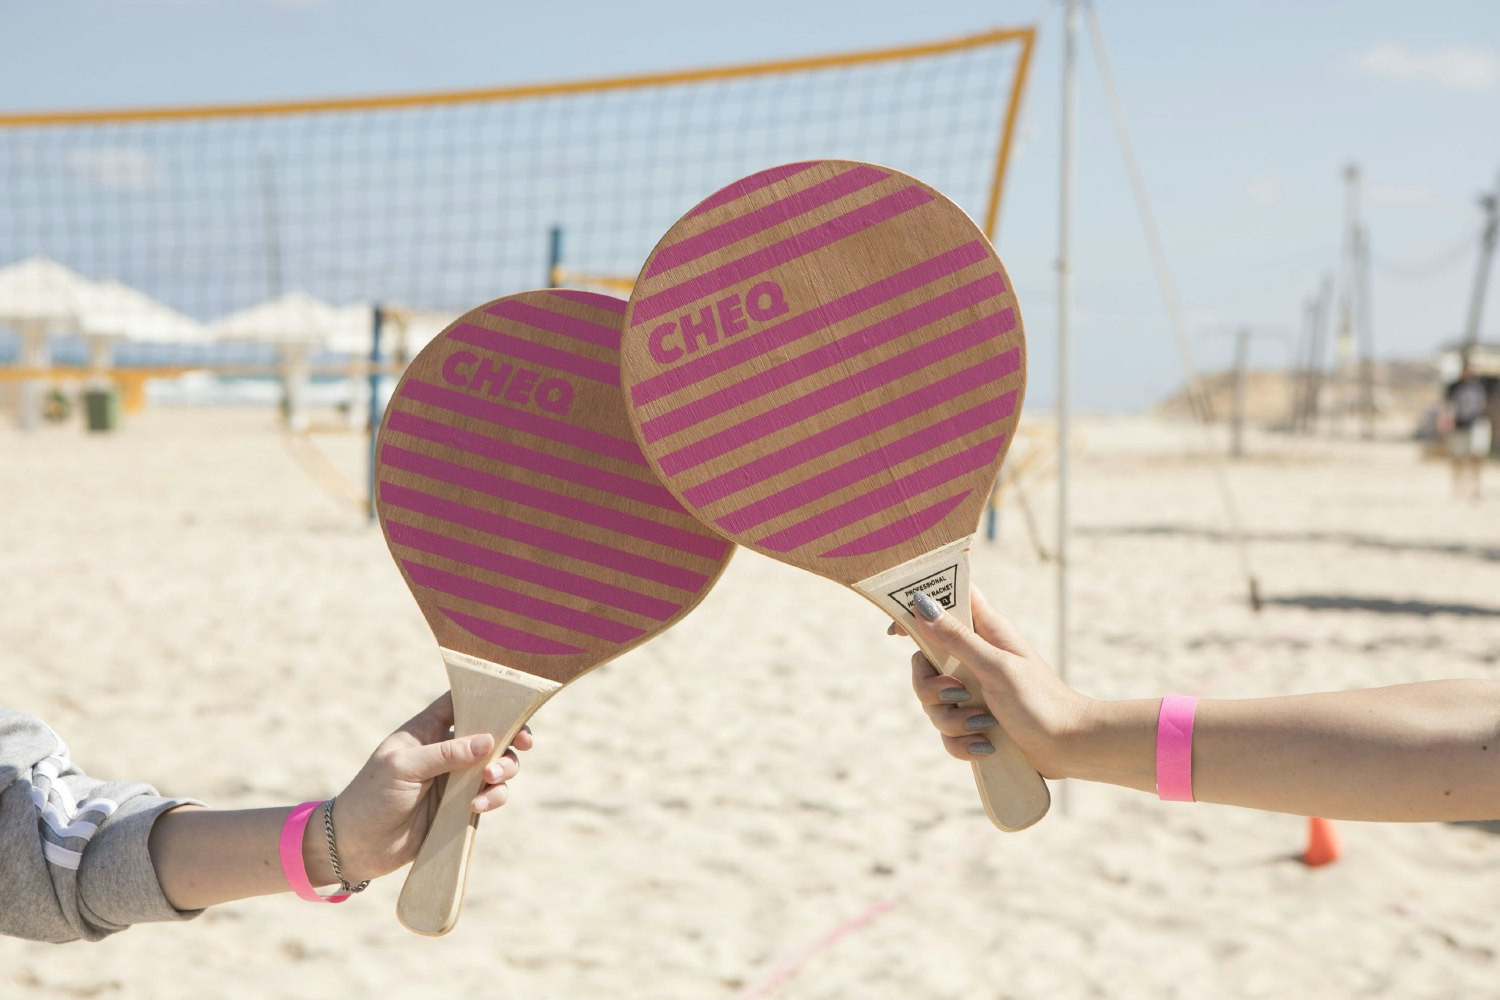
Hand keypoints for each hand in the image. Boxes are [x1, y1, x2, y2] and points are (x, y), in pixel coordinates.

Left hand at [328, 693, 533, 882]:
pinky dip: (493, 798)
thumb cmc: (372, 797)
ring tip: (489, 780)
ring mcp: (456, 778)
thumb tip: (488, 740)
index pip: (462, 701)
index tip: (515, 705)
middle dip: (510, 738)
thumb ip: (446, 753)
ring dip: (503, 770)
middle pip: (491, 733)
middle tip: (522, 746)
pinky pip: (491, 795)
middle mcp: (446, 750)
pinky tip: (476, 806)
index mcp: (427, 729)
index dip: (489, 698)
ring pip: (497, 765)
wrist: (358, 847)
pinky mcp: (461, 806)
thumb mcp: (404, 767)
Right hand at [901, 586, 1091, 778]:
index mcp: (985, 632)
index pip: (946, 603)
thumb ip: (957, 639)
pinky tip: (985, 746)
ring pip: (932, 702)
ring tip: (983, 725)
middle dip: (931, 687)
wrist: (1070, 747)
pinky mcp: (975, 722)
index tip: (897, 630)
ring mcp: (973, 692)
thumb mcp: (996, 667)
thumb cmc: (1041, 701)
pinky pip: (946, 732)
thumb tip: (922, 605)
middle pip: (923, 662)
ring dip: (952, 720)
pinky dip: (961, 743)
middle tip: (957, 694)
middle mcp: (975, 659)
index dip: (918, 609)